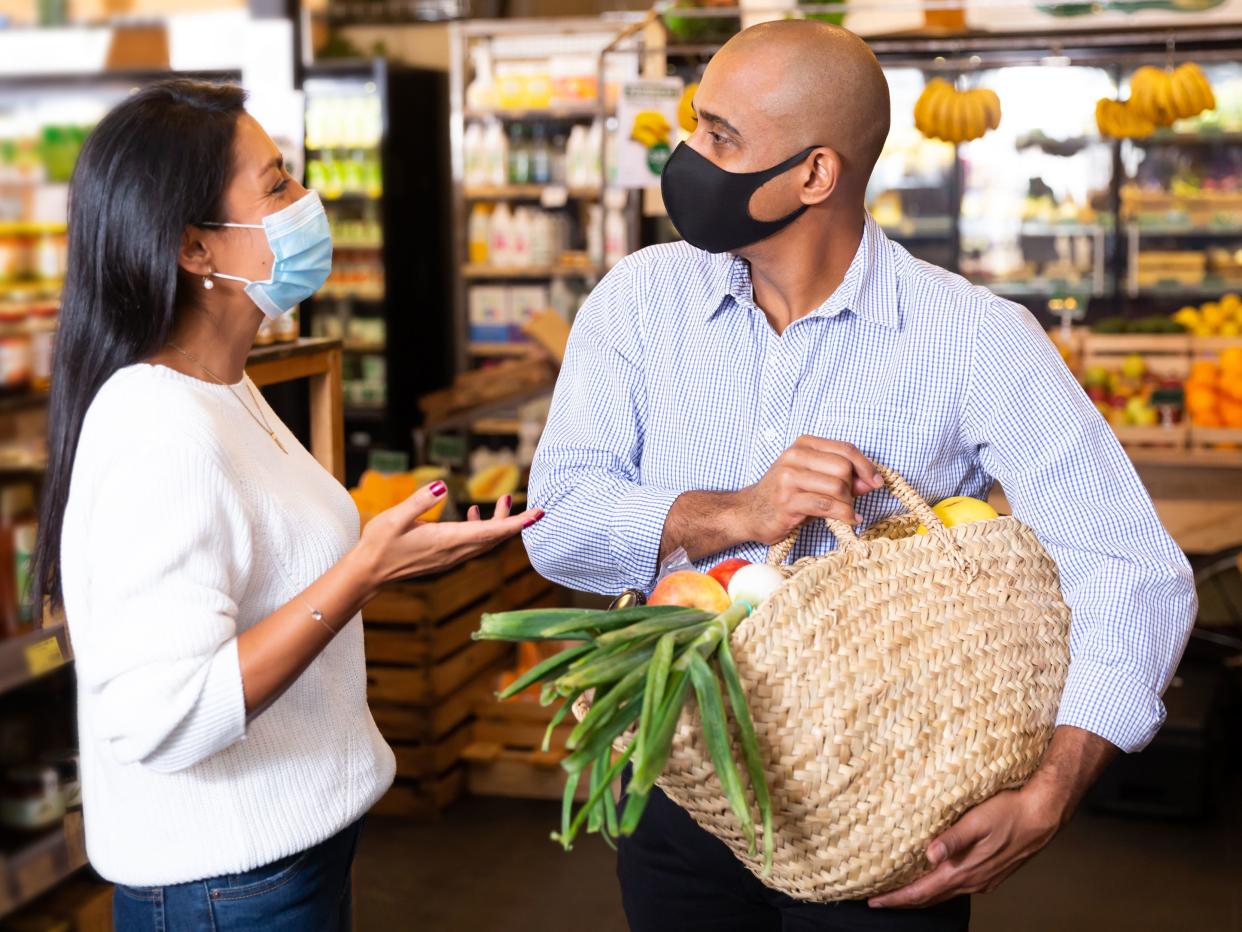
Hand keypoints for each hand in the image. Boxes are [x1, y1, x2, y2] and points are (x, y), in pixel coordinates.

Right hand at [354, 482, 540, 587]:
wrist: (369, 572)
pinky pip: (473, 545)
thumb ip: (420, 501)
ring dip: (499, 524)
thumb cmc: (379, 544)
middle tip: (527, 504)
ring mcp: (450, 558)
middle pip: (495, 538)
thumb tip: (443, 487)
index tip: (537, 515)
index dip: (516, 523)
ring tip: (503, 501)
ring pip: (485, 542)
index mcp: (447, 540)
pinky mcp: (445, 558)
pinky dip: (482, 531)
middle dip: (513, 521)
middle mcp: (454, 552)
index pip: (491, 532)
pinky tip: (474, 516)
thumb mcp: (395, 517)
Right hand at [730, 436, 881, 545]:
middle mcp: (795, 456)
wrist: (749, 512)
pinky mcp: (788, 501)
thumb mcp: (813, 478)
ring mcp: (789, 478)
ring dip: (848, 504)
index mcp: (804, 445)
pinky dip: (844, 515)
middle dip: (854, 488)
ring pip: (837, 487)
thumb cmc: (784, 494)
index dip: (867, 466)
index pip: (846, 449)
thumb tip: (872, 482)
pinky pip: (827, 505)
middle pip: (844, 468)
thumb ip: (842, 477)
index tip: (877, 482)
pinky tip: (849, 520)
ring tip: (845, 512)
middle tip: (851, 501)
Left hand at [867, 782, 1063, 907]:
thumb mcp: (976, 820)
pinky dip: (938, 890)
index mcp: (963, 870)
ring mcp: (982, 881)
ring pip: (944, 895)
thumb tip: (929, 856)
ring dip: (920, 897)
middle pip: (929, 899)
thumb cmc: (1008, 812)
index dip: (896, 899)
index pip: (921, 892)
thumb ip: (952, 839)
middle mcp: (972, 881)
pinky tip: (933, 880)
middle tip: (879, 900)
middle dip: (902, 901)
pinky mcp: (990, 875)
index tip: (874, 901)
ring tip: (899, 893)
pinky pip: (957, 889)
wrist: (1041, 816)